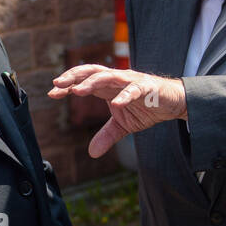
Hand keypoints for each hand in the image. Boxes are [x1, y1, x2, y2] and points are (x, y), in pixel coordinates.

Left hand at [49, 64, 187, 157]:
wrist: (174, 103)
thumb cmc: (146, 107)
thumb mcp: (123, 125)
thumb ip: (107, 135)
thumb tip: (92, 153)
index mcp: (108, 87)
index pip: (83, 82)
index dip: (68, 86)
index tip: (51, 93)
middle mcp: (117, 80)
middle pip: (92, 72)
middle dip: (74, 77)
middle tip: (57, 84)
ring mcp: (131, 81)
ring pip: (109, 77)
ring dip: (92, 83)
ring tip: (78, 91)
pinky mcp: (148, 88)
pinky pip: (134, 90)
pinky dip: (124, 96)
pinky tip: (115, 104)